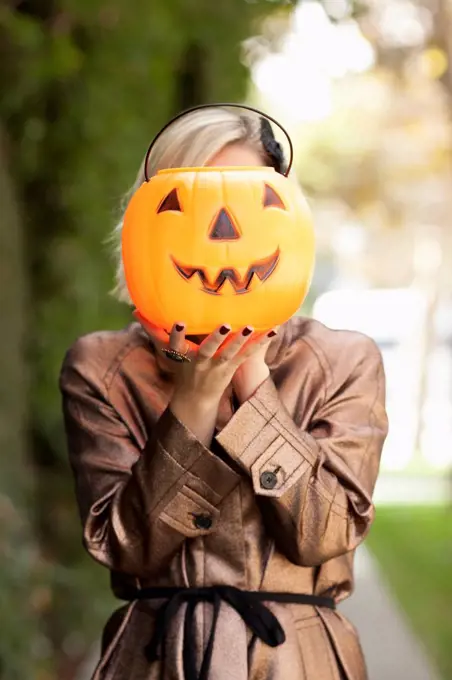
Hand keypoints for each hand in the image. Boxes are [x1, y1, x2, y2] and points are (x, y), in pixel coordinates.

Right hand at [134, 311, 276, 443]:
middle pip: (207, 350)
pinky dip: (261, 342)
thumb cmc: (180, 367)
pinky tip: (273, 329)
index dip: (176, 335)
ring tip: (251, 326)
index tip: (178, 322)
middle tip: (225, 325)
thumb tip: (135, 310)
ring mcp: (218, 366)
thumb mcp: (165, 352)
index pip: (175, 346)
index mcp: (182, 357)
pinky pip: (248, 354)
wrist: (196, 398)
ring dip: (241, 340)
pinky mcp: (233, 367)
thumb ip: (153, 330)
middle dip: (215, 338)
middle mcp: (200, 362)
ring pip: (230, 353)